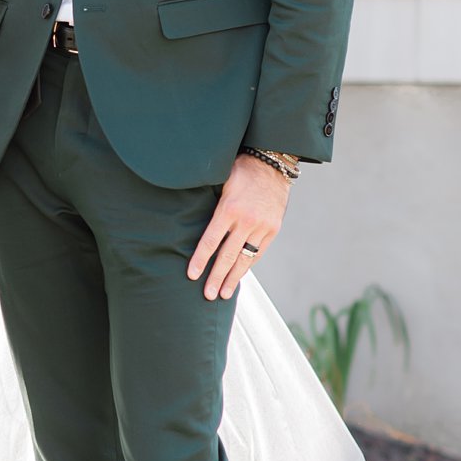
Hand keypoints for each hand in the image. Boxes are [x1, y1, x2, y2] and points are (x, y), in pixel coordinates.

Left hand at [188, 155, 291, 299]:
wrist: (273, 164)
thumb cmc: (240, 170)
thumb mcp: (220, 181)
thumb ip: (209, 202)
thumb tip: (186, 215)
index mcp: (229, 209)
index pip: (210, 241)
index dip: (200, 260)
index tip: (191, 275)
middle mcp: (246, 221)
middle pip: (227, 256)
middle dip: (216, 277)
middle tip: (208, 295)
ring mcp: (261, 227)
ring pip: (245, 258)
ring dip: (233, 278)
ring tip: (224, 294)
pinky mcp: (273, 229)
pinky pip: (258, 252)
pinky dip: (248, 265)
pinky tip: (239, 275)